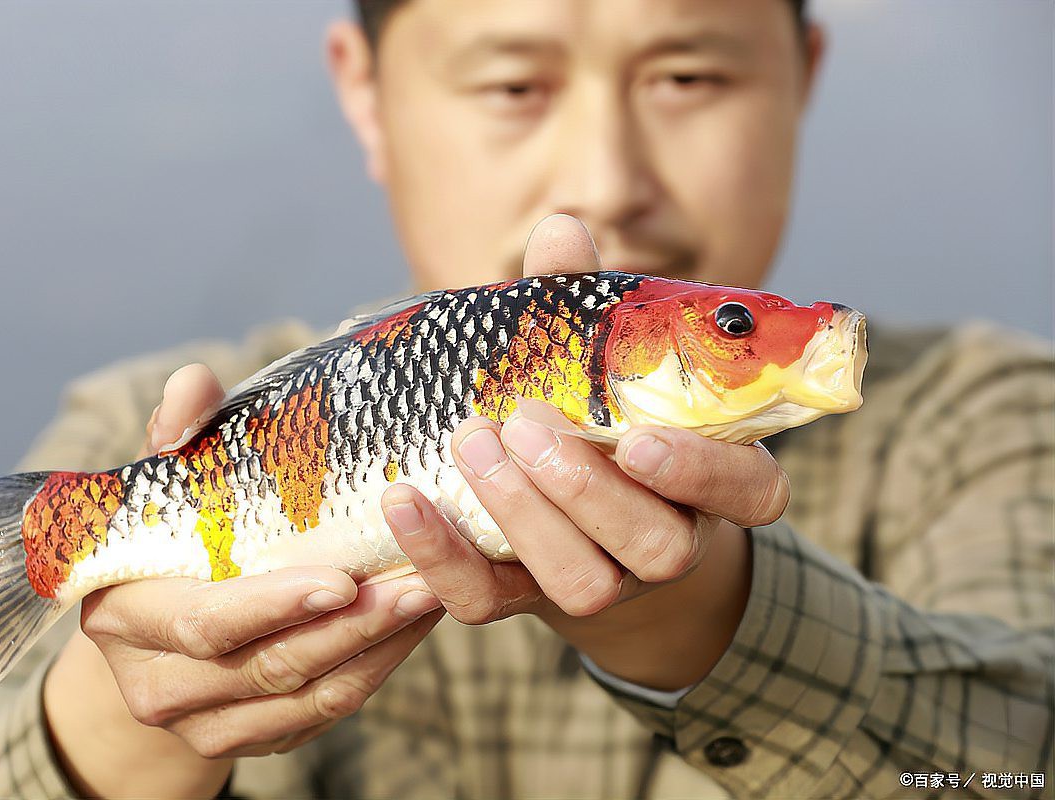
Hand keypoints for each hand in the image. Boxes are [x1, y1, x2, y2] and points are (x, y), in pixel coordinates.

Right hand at [44, 364, 444, 798]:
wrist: (155, 624)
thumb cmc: (172, 533)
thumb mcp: (169, 479)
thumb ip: (180, 429)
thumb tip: (194, 384)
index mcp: (124, 618)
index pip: (204, 624)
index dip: (273, 606)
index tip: (342, 579)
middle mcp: (157, 685)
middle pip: (268, 666)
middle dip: (351, 626)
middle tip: (418, 582)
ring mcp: (207, 724)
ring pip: (309, 695)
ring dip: (378, 645)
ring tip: (433, 593)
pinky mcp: (257, 738)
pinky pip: (328, 710)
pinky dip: (377, 666)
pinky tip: (414, 621)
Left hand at [380, 215, 786, 689]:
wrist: (564, 508)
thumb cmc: (592, 412)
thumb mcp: (596, 360)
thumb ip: (583, 305)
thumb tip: (560, 229)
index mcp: (710, 480)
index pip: (748, 492)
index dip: (702, 474)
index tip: (639, 440)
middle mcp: (667, 541)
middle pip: (657, 546)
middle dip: (585, 487)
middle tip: (524, 422)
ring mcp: (602, 583)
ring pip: (582, 585)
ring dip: (524, 517)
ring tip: (474, 444)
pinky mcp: (524, 602)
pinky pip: (488, 603)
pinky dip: (441, 557)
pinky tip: (404, 499)